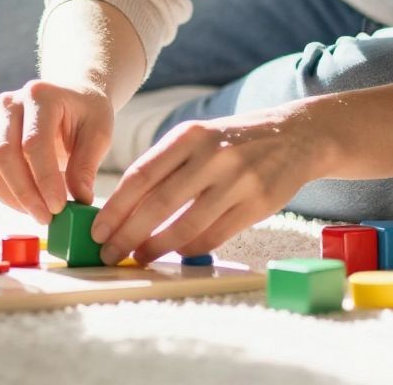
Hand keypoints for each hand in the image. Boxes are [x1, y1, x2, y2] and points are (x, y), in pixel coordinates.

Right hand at [0, 80, 114, 221]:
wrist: (72, 97)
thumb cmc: (87, 113)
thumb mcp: (98, 133)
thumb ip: (86, 165)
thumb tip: (79, 200)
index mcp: (40, 95)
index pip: (34, 143)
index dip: (44, 179)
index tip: (58, 207)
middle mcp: (11, 103)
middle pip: (4, 154)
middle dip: (25, 193)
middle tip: (47, 218)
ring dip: (12, 196)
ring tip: (40, 213)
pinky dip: (5, 193)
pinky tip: (28, 203)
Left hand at [90, 103, 327, 264]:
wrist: (294, 135)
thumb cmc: (232, 141)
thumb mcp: (198, 138)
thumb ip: (165, 166)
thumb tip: (122, 209)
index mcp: (189, 135)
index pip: (141, 176)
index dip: (115, 208)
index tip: (97, 230)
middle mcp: (212, 156)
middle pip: (158, 205)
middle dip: (127, 234)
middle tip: (109, 253)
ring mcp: (238, 180)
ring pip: (186, 226)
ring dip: (156, 248)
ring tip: (139, 257)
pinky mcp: (258, 204)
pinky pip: (214, 236)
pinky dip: (190, 249)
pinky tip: (176, 253)